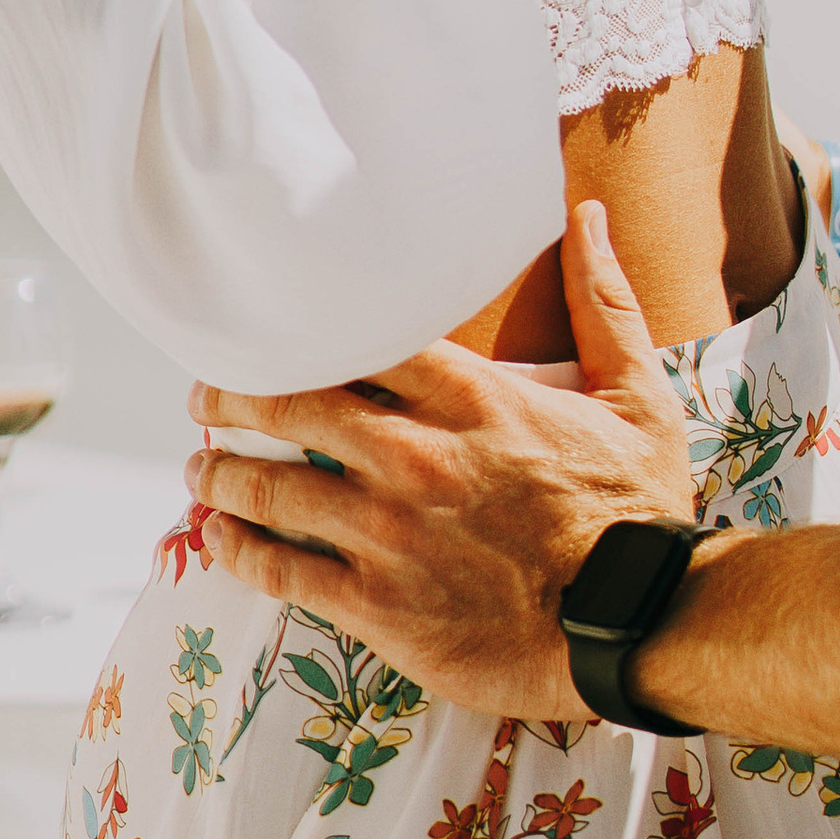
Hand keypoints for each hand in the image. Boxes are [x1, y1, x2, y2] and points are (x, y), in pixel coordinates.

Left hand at [187, 206, 695, 717]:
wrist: (636, 624)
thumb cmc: (637, 510)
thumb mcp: (636, 394)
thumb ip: (604, 302)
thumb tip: (592, 214)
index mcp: (473, 398)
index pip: (360, 341)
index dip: (300, 332)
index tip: (267, 330)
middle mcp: (417, 457)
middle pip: (295, 406)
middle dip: (236, 396)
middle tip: (206, 395)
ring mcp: (390, 534)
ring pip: (276, 489)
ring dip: (224, 474)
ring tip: (201, 469)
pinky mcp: (379, 606)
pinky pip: (285, 572)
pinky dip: (240, 552)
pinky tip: (218, 539)